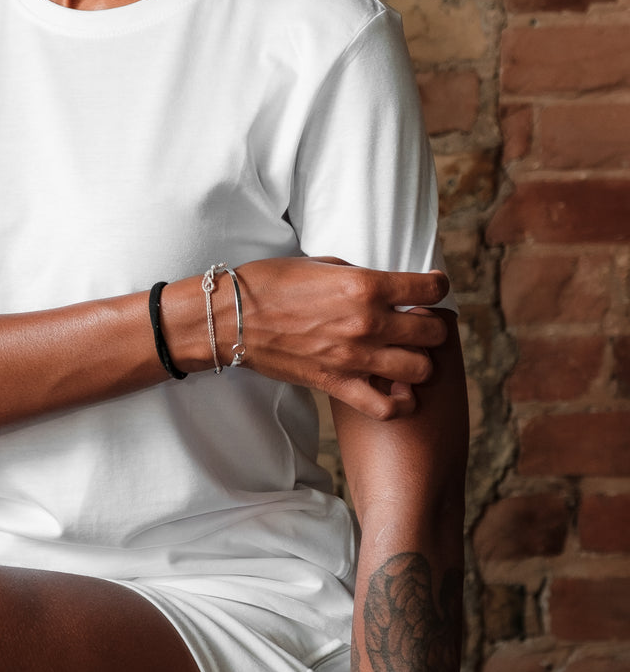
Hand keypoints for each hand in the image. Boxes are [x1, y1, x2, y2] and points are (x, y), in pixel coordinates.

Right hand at [233, 256, 449, 419]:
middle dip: (429, 324)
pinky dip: (400, 402)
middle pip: (432, 332)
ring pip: (420, 369)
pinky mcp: (338, 385)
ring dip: (418, 360)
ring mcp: (354, 358)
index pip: (429, 289)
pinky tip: (394, 388)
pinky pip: (387, 407)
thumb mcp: (322, 263)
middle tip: (414, 320)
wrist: (233, 317)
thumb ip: (359, 277)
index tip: (432, 286)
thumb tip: (385, 288)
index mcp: (364, 285)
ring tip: (403, 352)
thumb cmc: (271, 282)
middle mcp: (367, 323)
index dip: (437, 285)